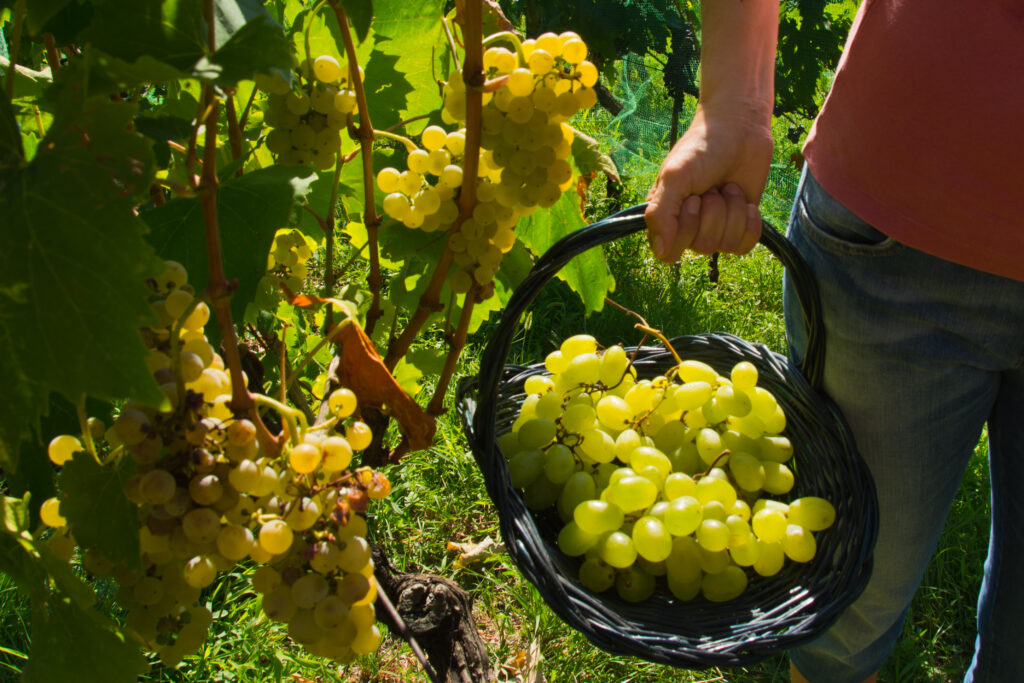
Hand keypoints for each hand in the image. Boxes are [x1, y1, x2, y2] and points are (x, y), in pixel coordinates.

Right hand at [644, 104, 773, 261]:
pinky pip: (745, 245)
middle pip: (703, 247)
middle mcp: (688, 227)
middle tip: (712, 187)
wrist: (740, 129)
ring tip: (727, 187)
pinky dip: (749, 223)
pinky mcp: (740, 225)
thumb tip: (662, 253)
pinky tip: (746, 203)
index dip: (686, 228)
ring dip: (732, 211)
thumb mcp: (675, 177)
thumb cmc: (701, 148)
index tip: (692, 198)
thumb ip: (661, 214)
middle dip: (713, 212)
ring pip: (725, 245)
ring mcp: (715, 227)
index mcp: (665, 217)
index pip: (671, 253)